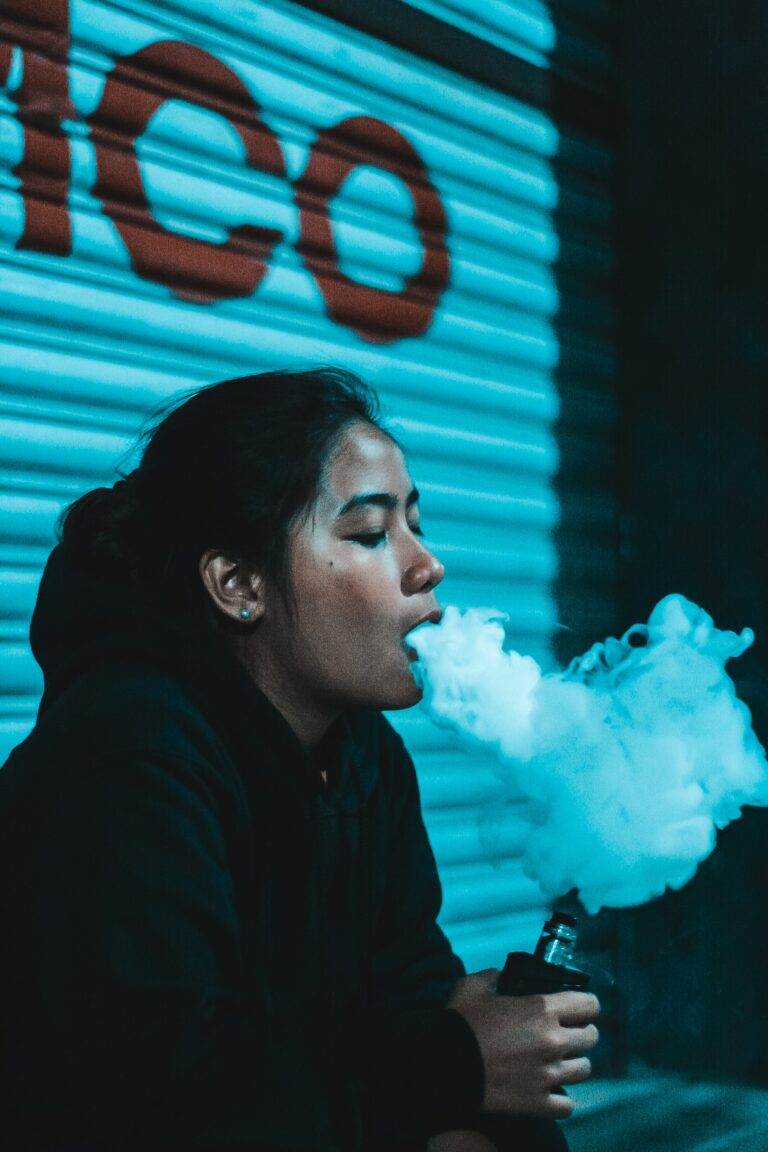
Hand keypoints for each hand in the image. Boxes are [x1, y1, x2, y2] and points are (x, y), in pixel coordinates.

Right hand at [446, 969, 599, 1118]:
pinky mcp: (539, 1102)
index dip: (586, 1004)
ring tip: (557, 1062)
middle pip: (591, 1038)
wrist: (445, 1070)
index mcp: (542, 1009)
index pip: (590, 1004)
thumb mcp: (473, 987)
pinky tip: (548, 1089)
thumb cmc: (460, 1025)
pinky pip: (567, 1104)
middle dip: (581, 1033)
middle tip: (565, 1034)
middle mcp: (553, 1041)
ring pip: (584, 1069)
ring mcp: (548, 1074)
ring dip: (573, 1064)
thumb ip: (494, 976)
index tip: (577, 1008)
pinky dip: (560, 1098)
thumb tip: (502, 976)